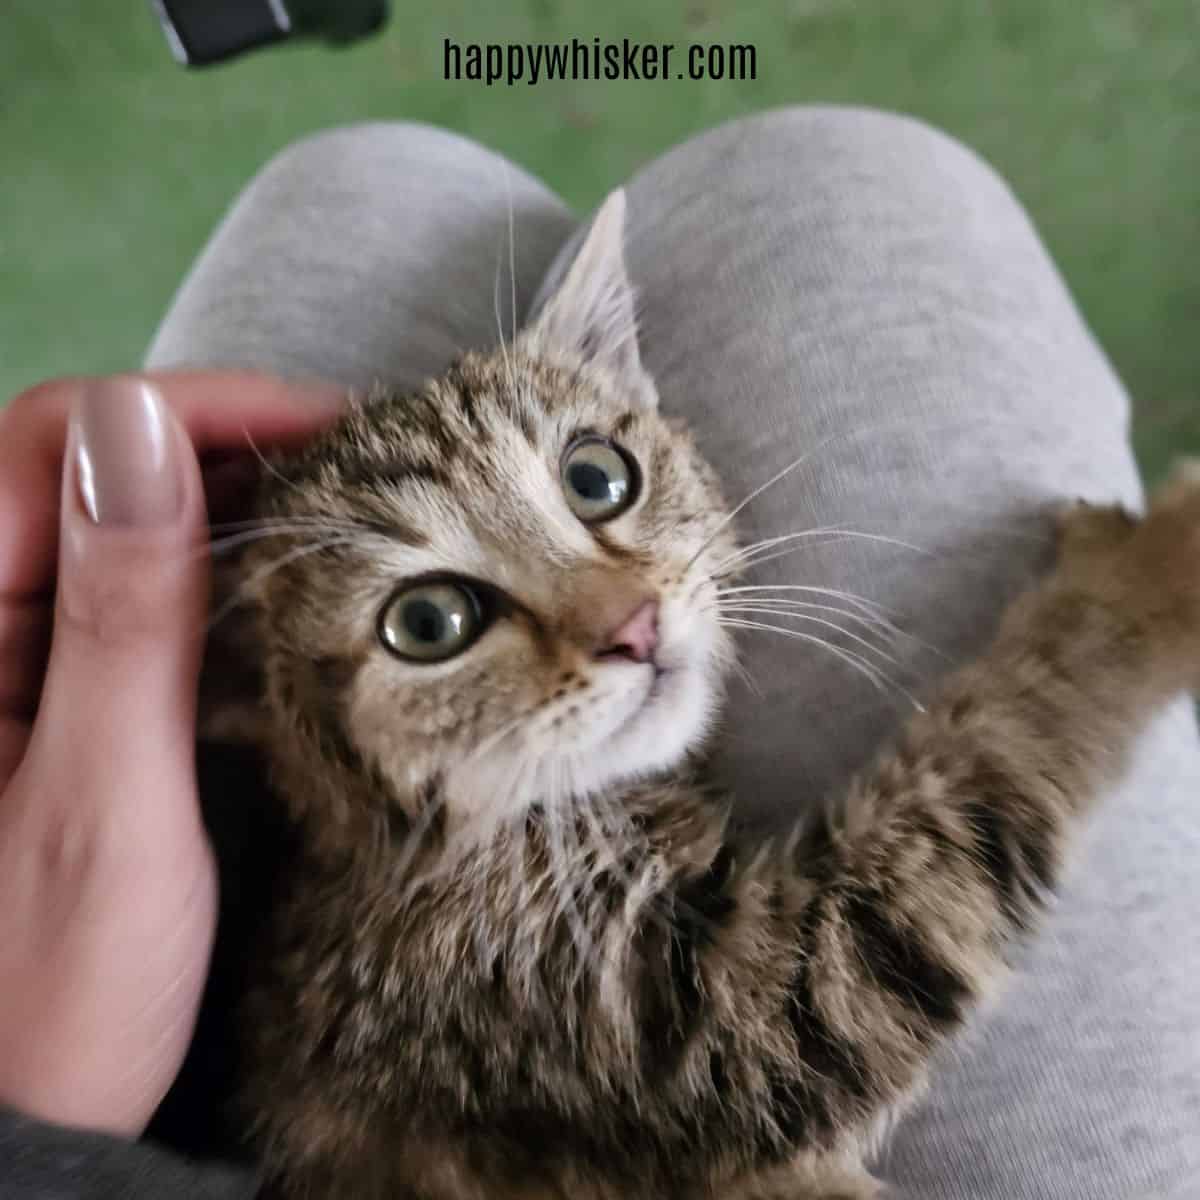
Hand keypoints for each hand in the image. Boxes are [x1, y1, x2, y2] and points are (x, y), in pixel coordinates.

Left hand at [0, 371, 342, 1135]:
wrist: (25, 1120)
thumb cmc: (51, 983)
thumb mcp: (102, 797)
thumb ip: (120, 614)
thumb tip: (139, 426)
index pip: (49, 443)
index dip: (187, 411)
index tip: (324, 428)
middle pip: (83, 468)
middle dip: (218, 445)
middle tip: (358, 468)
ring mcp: (14, 659)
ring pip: (116, 525)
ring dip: (223, 502)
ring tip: (341, 511)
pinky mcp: (61, 695)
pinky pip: (134, 594)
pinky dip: (215, 570)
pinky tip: (288, 582)